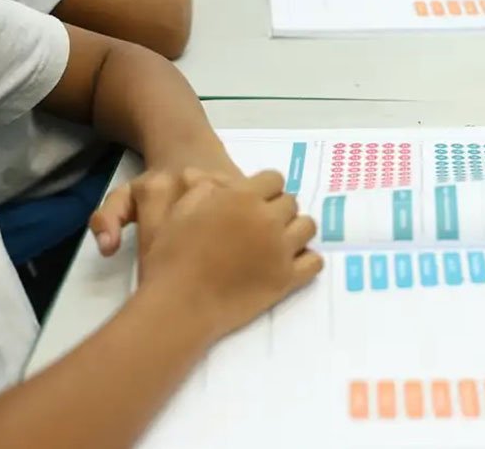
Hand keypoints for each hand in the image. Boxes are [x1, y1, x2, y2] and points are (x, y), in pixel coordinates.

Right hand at [93, 170, 321, 338]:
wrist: (178, 305)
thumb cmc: (170, 257)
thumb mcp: (176, 209)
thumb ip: (200, 188)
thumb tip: (218, 181)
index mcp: (241, 196)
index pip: (274, 178)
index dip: (264, 188)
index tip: (254, 201)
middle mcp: (267, 219)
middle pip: (291, 202)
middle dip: (278, 209)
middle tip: (261, 225)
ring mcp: (280, 250)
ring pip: (307, 227)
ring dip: (294, 230)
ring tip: (277, 242)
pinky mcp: (287, 279)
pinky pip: (314, 261)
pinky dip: (306, 260)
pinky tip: (289, 263)